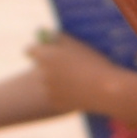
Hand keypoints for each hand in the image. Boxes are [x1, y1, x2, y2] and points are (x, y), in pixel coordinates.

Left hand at [22, 34, 136, 129]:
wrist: (107, 90)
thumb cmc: (94, 63)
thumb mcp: (77, 44)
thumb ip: (58, 37)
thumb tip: (46, 35)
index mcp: (46, 56)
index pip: (30, 50)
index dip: (37, 50)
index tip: (44, 50)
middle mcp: (42, 73)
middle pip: (40, 67)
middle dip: (50, 66)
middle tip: (67, 66)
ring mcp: (48, 90)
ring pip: (48, 83)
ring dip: (57, 81)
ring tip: (79, 80)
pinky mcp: (56, 102)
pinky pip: (57, 96)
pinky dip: (65, 94)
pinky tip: (81, 92)